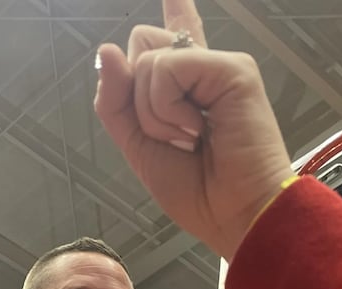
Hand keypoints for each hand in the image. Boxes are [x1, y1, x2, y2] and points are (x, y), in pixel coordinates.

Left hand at [94, 0, 291, 260]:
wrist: (234, 215)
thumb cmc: (199, 192)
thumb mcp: (138, 145)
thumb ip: (115, 101)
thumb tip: (106, 50)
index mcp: (187, 89)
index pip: (173, 37)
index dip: (175, 11)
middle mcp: (203, 72)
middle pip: (141, 44)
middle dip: (136, 98)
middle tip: (174, 137)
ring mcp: (218, 67)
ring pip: (147, 58)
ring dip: (153, 113)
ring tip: (189, 139)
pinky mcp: (232, 69)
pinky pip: (168, 67)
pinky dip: (167, 107)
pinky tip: (196, 129)